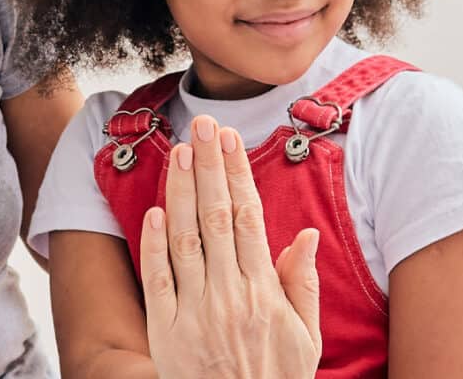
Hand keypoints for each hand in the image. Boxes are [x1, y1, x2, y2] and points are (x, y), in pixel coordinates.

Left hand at [138, 115, 322, 378]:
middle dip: (210, 167)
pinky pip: (158, 280)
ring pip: (184, 240)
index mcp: (264, 293)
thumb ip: (303, 284)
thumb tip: (303, 234)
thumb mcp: (307, 337)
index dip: (238, 175)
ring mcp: (194, 313)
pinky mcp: (165, 332)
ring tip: (181, 152)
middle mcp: (228, 297)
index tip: (232, 141)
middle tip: (204, 126)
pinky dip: (154, 244)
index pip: (249, 218)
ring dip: (181, 192)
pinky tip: (155, 210)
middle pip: (216, 217)